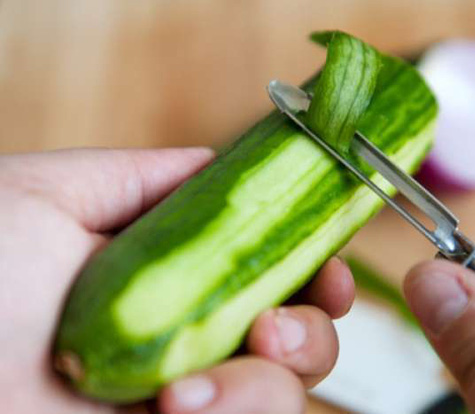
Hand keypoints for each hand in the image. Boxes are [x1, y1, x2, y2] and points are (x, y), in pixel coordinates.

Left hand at [0, 148, 353, 413]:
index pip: (272, 273)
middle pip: (301, 336)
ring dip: (265, 384)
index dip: (314, 268)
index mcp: (175, 280)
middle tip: (269, 326)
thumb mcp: (48, 196)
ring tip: (183, 389)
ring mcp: (191, 399)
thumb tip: (222, 163)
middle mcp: (190, 341)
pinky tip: (176, 407)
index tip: (328, 268)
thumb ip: (143, 176)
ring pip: (287, 394)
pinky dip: (236, 410)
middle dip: (312, 330)